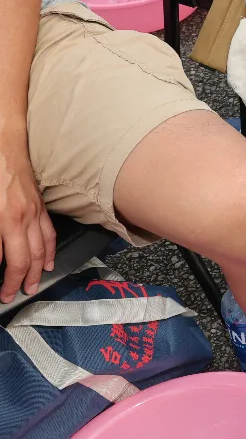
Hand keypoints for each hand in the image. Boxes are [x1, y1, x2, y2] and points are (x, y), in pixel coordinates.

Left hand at [0, 140, 55, 303]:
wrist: (3, 144)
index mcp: (7, 220)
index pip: (10, 261)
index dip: (7, 281)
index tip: (4, 294)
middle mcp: (25, 218)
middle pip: (29, 257)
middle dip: (22, 279)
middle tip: (16, 294)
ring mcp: (35, 210)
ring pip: (42, 246)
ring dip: (38, 268)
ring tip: (34, 282)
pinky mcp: (39, 204)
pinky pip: (48, 231)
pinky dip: (49, 248)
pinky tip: (46, 258)